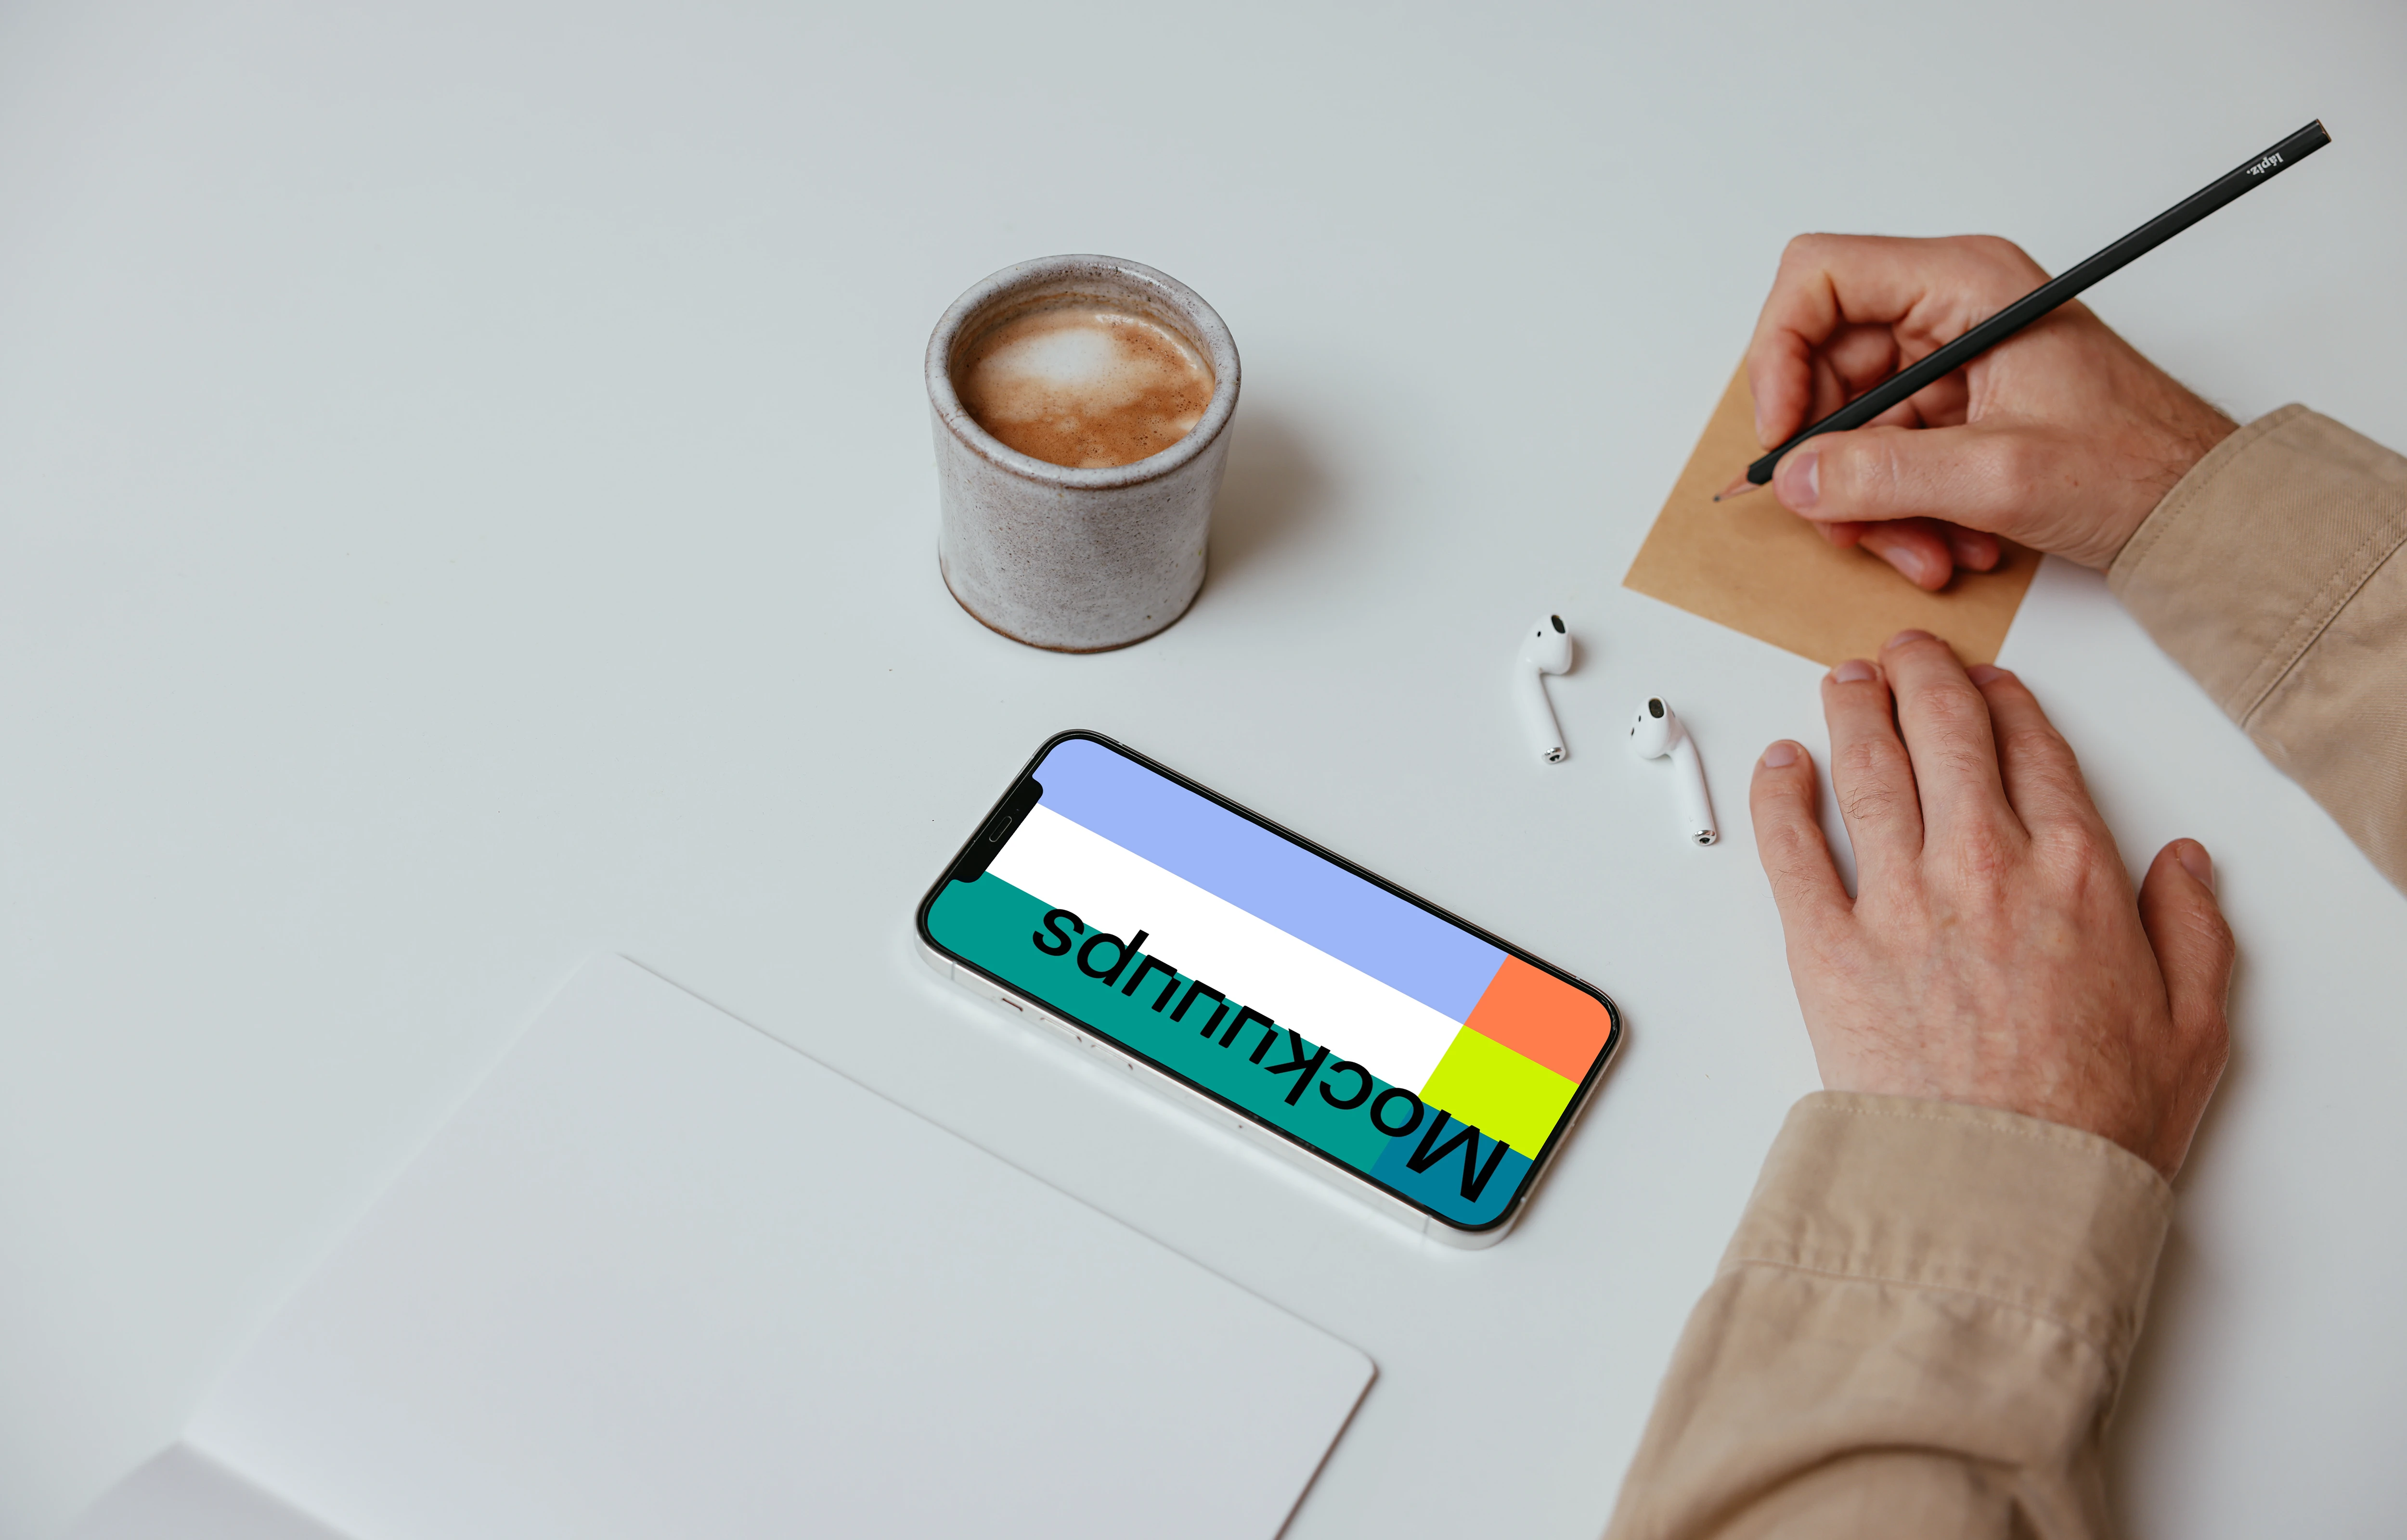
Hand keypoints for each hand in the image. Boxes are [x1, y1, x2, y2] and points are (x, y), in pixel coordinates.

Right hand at [1743, 234, 2238, 589]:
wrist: (2198, 509)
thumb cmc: (2137, 465)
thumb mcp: (2003, 477)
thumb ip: (1885, 476)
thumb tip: (1795, 477)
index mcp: (1964, 284)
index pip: (1819, 278)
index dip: (1778, 354)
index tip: (1782, 434)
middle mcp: (1948, 311)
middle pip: (1822, 367)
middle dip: (1830, 457)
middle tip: (1844, 522)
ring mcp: (1948, 364)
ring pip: (1848, 427)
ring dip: (1868, 502)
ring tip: (1920, 550)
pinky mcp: (1951, 412)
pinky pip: (1883, 459)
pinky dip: (1897, 512)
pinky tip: (1944, 543)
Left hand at [1750, 631, 2232, 1176]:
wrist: (2005, 1188)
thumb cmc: (2093, 1120)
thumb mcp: (2193, 1025)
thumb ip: (2192, 929)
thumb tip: (2184, 862)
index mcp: (2073, 875)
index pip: (2034, 754)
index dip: (2006, 705)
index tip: (1988, 685)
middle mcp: (1982, 867)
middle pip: (1944, 735)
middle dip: (1922, 677)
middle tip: (1904, 651)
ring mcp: (1898, 902)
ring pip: (1867, 771)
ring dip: (1853, 712)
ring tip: (1844, 681)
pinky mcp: (1826, 947)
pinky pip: (1790, 848)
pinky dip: (1781, 794)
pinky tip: (1781, 764)